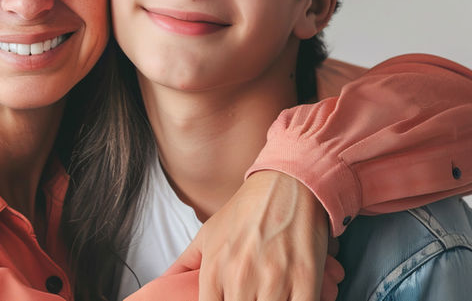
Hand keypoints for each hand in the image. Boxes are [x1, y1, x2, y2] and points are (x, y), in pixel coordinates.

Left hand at [170, 170, 335, 300]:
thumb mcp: (208, 234)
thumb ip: (186, 263)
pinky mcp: (306, 280)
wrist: (287, 182)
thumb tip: (165, 281)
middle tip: (252, 296)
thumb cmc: (247, 210)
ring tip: (269, 295)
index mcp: (215, 269)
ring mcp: (274, 280)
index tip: (229, 299)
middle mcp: (241, 277)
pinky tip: (290, 297)